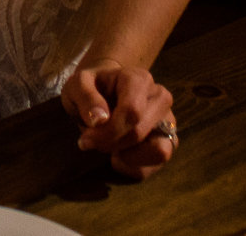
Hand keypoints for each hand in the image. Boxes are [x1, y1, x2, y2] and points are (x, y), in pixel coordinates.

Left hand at [61, 59, 176, 178]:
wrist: (102, 93)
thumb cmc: (90, 88)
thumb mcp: (77, 85)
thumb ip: (85, 97)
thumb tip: (100, 120)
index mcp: (139, 79)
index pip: (131, 111)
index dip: (108, 131)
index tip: (86, 139)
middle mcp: (160, 97)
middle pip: (139, 132)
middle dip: (111, 144)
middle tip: (92, 142)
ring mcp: (168, 120)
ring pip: (159, 151)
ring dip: (128, 157)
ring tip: (110, 147)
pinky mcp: (169, 139)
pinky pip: (157, 165)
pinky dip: (134, 167)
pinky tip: (119, 155)